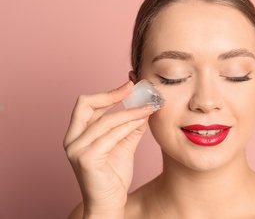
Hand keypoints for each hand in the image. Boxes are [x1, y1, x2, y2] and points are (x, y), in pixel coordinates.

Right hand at [63, 81, 152, 217]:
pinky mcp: (86, 159)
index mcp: (77, 134)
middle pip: (85, 105)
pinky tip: (142, 120)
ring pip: (105, 121)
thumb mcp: (124, 144)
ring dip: (129, 111)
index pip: (87, 105)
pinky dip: (128, 125)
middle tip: (132, 88)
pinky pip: (111, 136)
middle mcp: (72, 140)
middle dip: (111, 94)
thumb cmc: (114, 175)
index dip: (107, 93)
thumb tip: (143, 107)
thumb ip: (130, 126)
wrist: (110, 203)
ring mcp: (76, 149)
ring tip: (148, 107)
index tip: (128, 85)